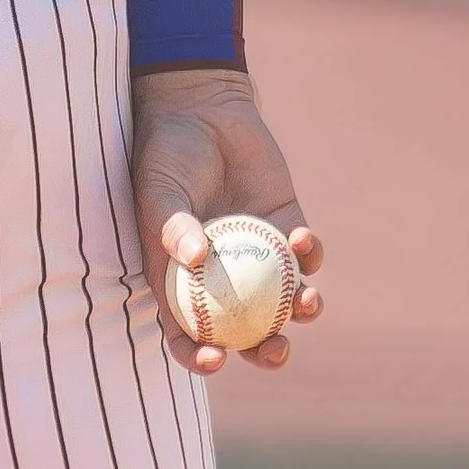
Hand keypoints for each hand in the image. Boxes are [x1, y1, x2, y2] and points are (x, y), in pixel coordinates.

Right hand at [130, 65, 324, 375]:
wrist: (202, 110)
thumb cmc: (166, 155)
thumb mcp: (160, 190)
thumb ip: (173, 225)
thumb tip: (195, 260)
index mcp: (182, 281)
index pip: (188, 333)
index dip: (199, 356)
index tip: (215, 358)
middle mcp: (223, 277)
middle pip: (247, 331)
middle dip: (266, 351)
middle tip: (276, 349)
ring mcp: (258, 256)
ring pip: (285, 301)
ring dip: (301, 310)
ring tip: (307, 302)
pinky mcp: (286, 227)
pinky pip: (304, 254)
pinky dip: (308, 253)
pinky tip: (301, 237)